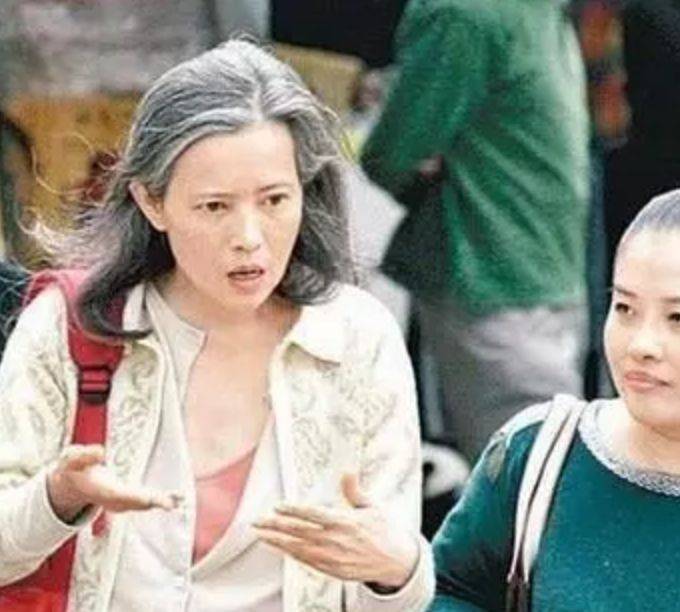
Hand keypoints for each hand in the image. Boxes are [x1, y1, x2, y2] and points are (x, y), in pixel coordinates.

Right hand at [47, 444, 182, 522]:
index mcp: (101, 490)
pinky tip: (176, 499)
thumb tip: (100, 451)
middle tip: (172, 503)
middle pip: (135, 503)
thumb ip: (84, 455)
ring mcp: (120, 502)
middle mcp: (112, 499)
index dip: (134, 497)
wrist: (72, 485)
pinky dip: (160, 501)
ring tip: (179, 499)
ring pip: (143, 504)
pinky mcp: (127, 499)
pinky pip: (146, 501)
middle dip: (153, 503)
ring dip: (161, 502)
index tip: (149, 499)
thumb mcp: (72, 458)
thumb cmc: (73, 469)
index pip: (120, 495)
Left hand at [253, 474, 418, 588]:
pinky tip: (281, 548)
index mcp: (346, 522)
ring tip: (261, 535)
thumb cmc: (385, 530)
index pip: (313, 515)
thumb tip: (346, 472)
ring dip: (278, 542)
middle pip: (300, 533)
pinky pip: (308, 562)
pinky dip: (292, 555)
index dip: (293, 511)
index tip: (277, 506)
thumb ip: (355, 491)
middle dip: (275, 527)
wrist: (398, 562)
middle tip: (256, 521)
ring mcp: (334, 559)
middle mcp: (337, 541)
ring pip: (299, 550)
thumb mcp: (373, 507)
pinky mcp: (334, 571)